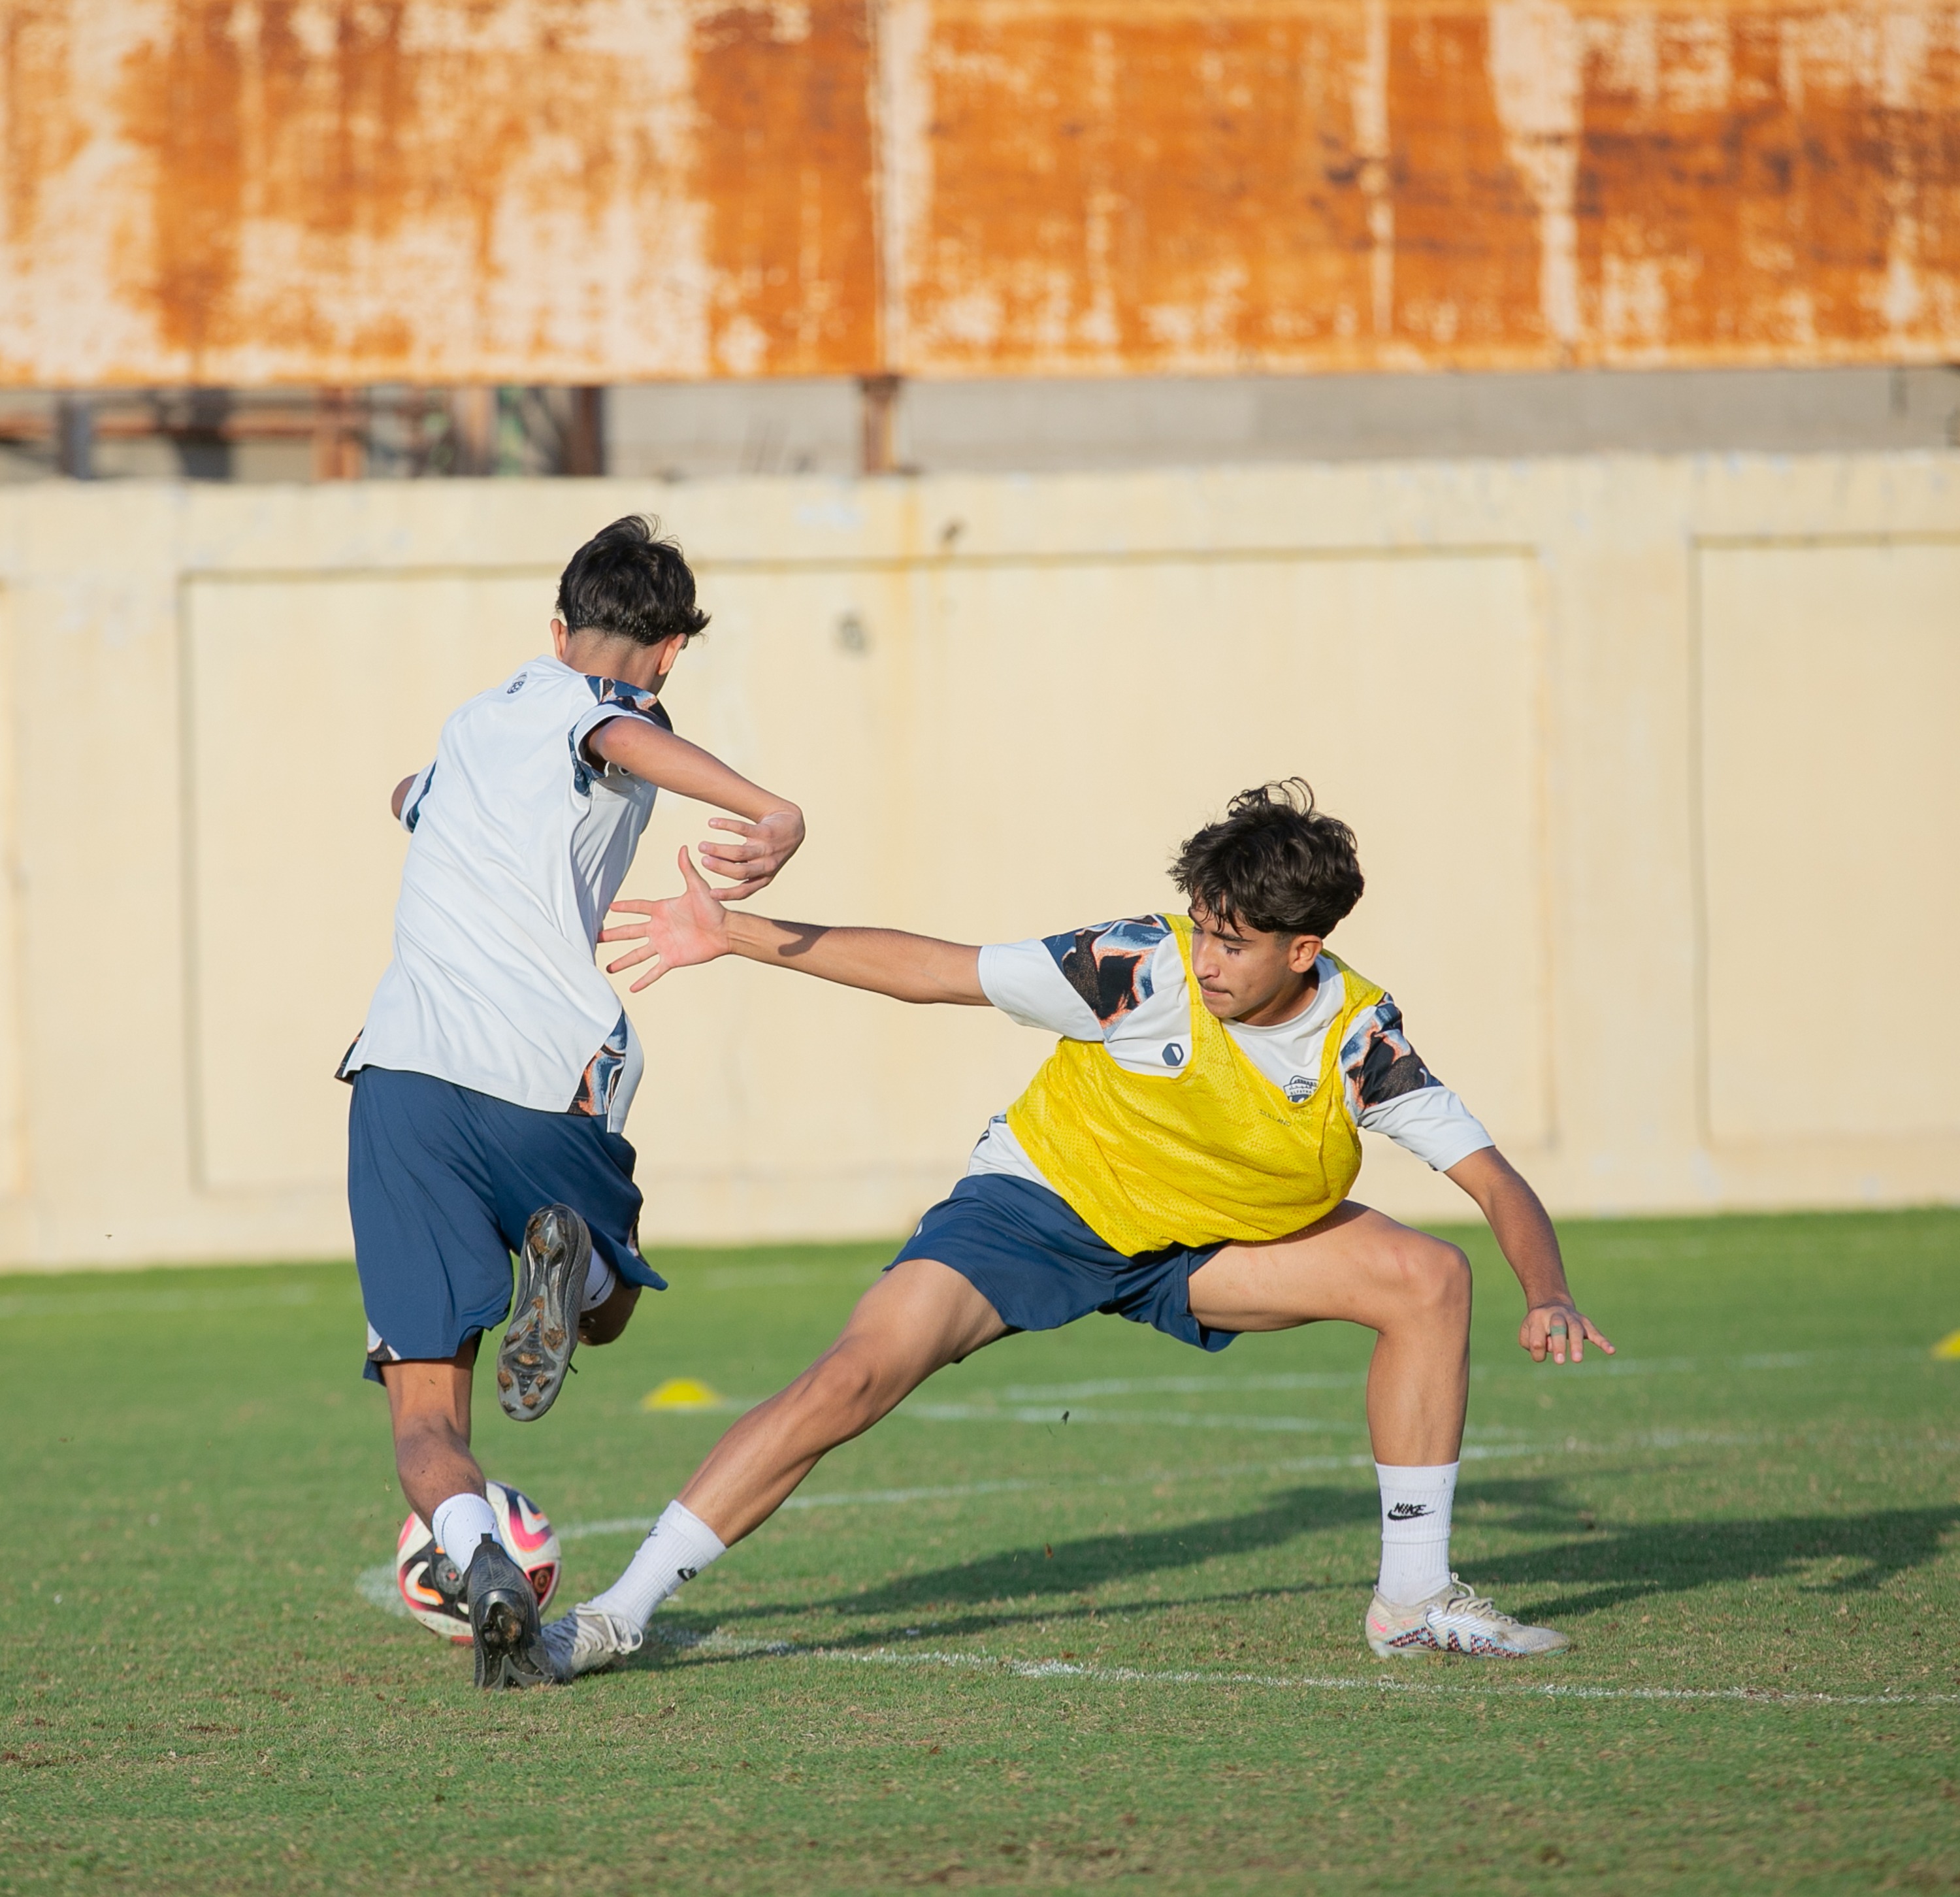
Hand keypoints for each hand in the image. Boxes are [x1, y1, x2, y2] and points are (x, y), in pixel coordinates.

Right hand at [600, 849, 734, 991]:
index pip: (637, 907)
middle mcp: (658, 928)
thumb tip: (683, 847)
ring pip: (637, 954)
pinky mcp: (672, 959)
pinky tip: (632, 987)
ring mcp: (663, 945)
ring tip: (607, 968)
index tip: (608, 907)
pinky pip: (654, 971)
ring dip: (623, 961)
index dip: (624, 906)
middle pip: (629, 932)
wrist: (726, 930)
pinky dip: (644, 980)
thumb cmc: (714, 907)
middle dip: (612, 935)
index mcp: (662, 910)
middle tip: (596, 937)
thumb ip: (687, 869)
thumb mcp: (698, 887)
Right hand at [696, 807, 803, 900]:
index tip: (710, 894)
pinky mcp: (765, 832)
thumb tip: (710, 873)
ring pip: (740, 852)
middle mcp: (766, 866)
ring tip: (701, 845)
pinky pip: (743, 828)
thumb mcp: (760, 865)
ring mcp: (767, 849)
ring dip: (719, 849)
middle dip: (720, 867)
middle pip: (740, 871)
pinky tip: (712, 823)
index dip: (728, 894)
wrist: (792, 826)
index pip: (745, 890)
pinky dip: (726, 825)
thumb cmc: (768, 850)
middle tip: (702, 861)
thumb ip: (740, 870)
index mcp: (763, 878)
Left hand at [1520, 1300, 1613, 1365]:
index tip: (1540, 1354)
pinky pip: (1595, 1332)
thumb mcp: (1526, 1333)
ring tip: (1577, 1360)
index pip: (1536, 1340)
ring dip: (1577, 1344)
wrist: (1550, 1304)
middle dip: (1558, 1344)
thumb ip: (1532, 1344)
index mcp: (1537, 1318)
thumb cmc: (1537, 1325)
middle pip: (1558, 1328)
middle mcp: (1555, 1315)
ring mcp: (1572, 1318)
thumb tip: (1551, 1347)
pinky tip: (1611, 1351)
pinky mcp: (1585, 1323)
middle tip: (1559, 1362)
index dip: (1538, 1351)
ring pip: (1575, 1329)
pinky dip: (1603, 1342)